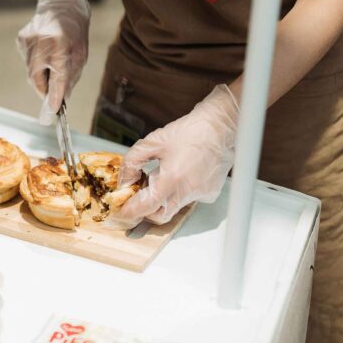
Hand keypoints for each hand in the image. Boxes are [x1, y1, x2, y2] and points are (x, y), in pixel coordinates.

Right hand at [16, 0, 89, 124]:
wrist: (63, 3)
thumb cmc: (76, 29)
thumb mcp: (81, 52)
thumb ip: (71, 75)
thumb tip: (62, 97)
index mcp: (61, 43)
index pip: (57, 76)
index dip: (54, 95)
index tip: (53, 110)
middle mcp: (42, 41)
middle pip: (37, 77)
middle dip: (44, 90)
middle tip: (51, 96)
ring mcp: (28, 40)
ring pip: (30, 71)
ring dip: (41, 76)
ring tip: (51, 64)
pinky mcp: (21, 39)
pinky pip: (27, 61)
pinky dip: (36, 64)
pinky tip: (44, 52)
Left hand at [110, 85, 238, 225]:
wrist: (220, 127)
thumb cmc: (190, 131)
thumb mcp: (152, 142)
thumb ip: (132, 162)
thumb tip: (124, 181)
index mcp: (172, 179)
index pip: (146, 208)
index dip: (131, 211)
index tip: (122, 211)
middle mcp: (187, 191)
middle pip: (160, 216)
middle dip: (146, 210)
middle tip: (138, 196)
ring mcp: (200, 194)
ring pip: (174, 207)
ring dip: (164, 198)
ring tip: (163, 176)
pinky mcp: (210, 193)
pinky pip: (188, 199)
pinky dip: (180, 191)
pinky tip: (182, 173)